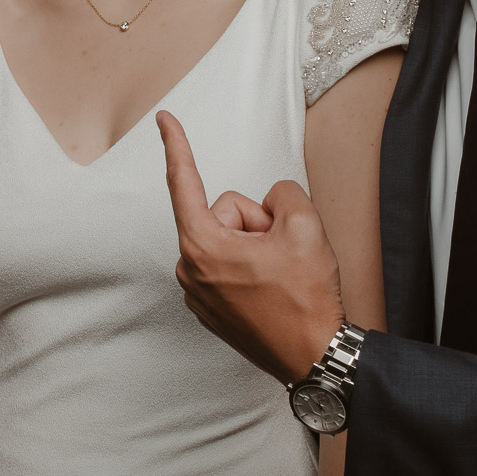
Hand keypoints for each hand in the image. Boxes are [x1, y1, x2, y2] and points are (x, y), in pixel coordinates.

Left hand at [157, 111, 344, 384]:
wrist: (314, 356)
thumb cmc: (306, 299)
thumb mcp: (304, 226)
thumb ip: (283, 193)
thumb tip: (272, 201)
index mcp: (202, 245)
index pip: (185, 182)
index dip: (176, 145)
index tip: (163, 119)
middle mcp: (191, 269)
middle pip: (224, 213)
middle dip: (257, 222)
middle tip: (282, 253)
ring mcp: (198, 292)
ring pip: (229, 240)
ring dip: (257, 248)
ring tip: (279, 276)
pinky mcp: (211, 308)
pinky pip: (230, 266)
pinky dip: (252, 268)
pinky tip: (271, 290)